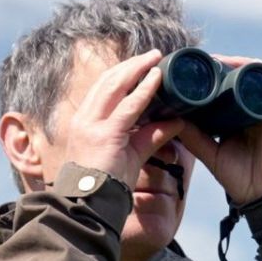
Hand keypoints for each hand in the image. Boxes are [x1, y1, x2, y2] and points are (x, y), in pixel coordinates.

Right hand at [63, 49, 185, 189]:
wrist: (89, 206)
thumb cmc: (106, 184)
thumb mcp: (132, 153)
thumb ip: (151, 136)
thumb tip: (177, 121)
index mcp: (86, 121)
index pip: (104, 88)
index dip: (123, 73)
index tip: (142, 64)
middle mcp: (85, 118)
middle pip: (108, 81)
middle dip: (131, 65)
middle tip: (153, 54)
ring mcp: (91, 125)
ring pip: (114, 87)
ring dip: (137, 69)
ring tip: (156, 58)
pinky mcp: (104, 135)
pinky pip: (127, 107)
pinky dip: (143, 91)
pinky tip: (156, 80)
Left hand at [178, 56, 261, 206]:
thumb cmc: (240, 179)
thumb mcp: (210, 153)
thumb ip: (193, 137)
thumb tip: (170, 116)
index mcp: (238, 116)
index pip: (226, 86)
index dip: (212, 73)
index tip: (190, 69)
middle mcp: (254, 109)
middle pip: (242, 74)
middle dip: (223, 63)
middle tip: (201, 61)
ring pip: (259, 73)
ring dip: (241, 62)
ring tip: (220, 62)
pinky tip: (248, 67)